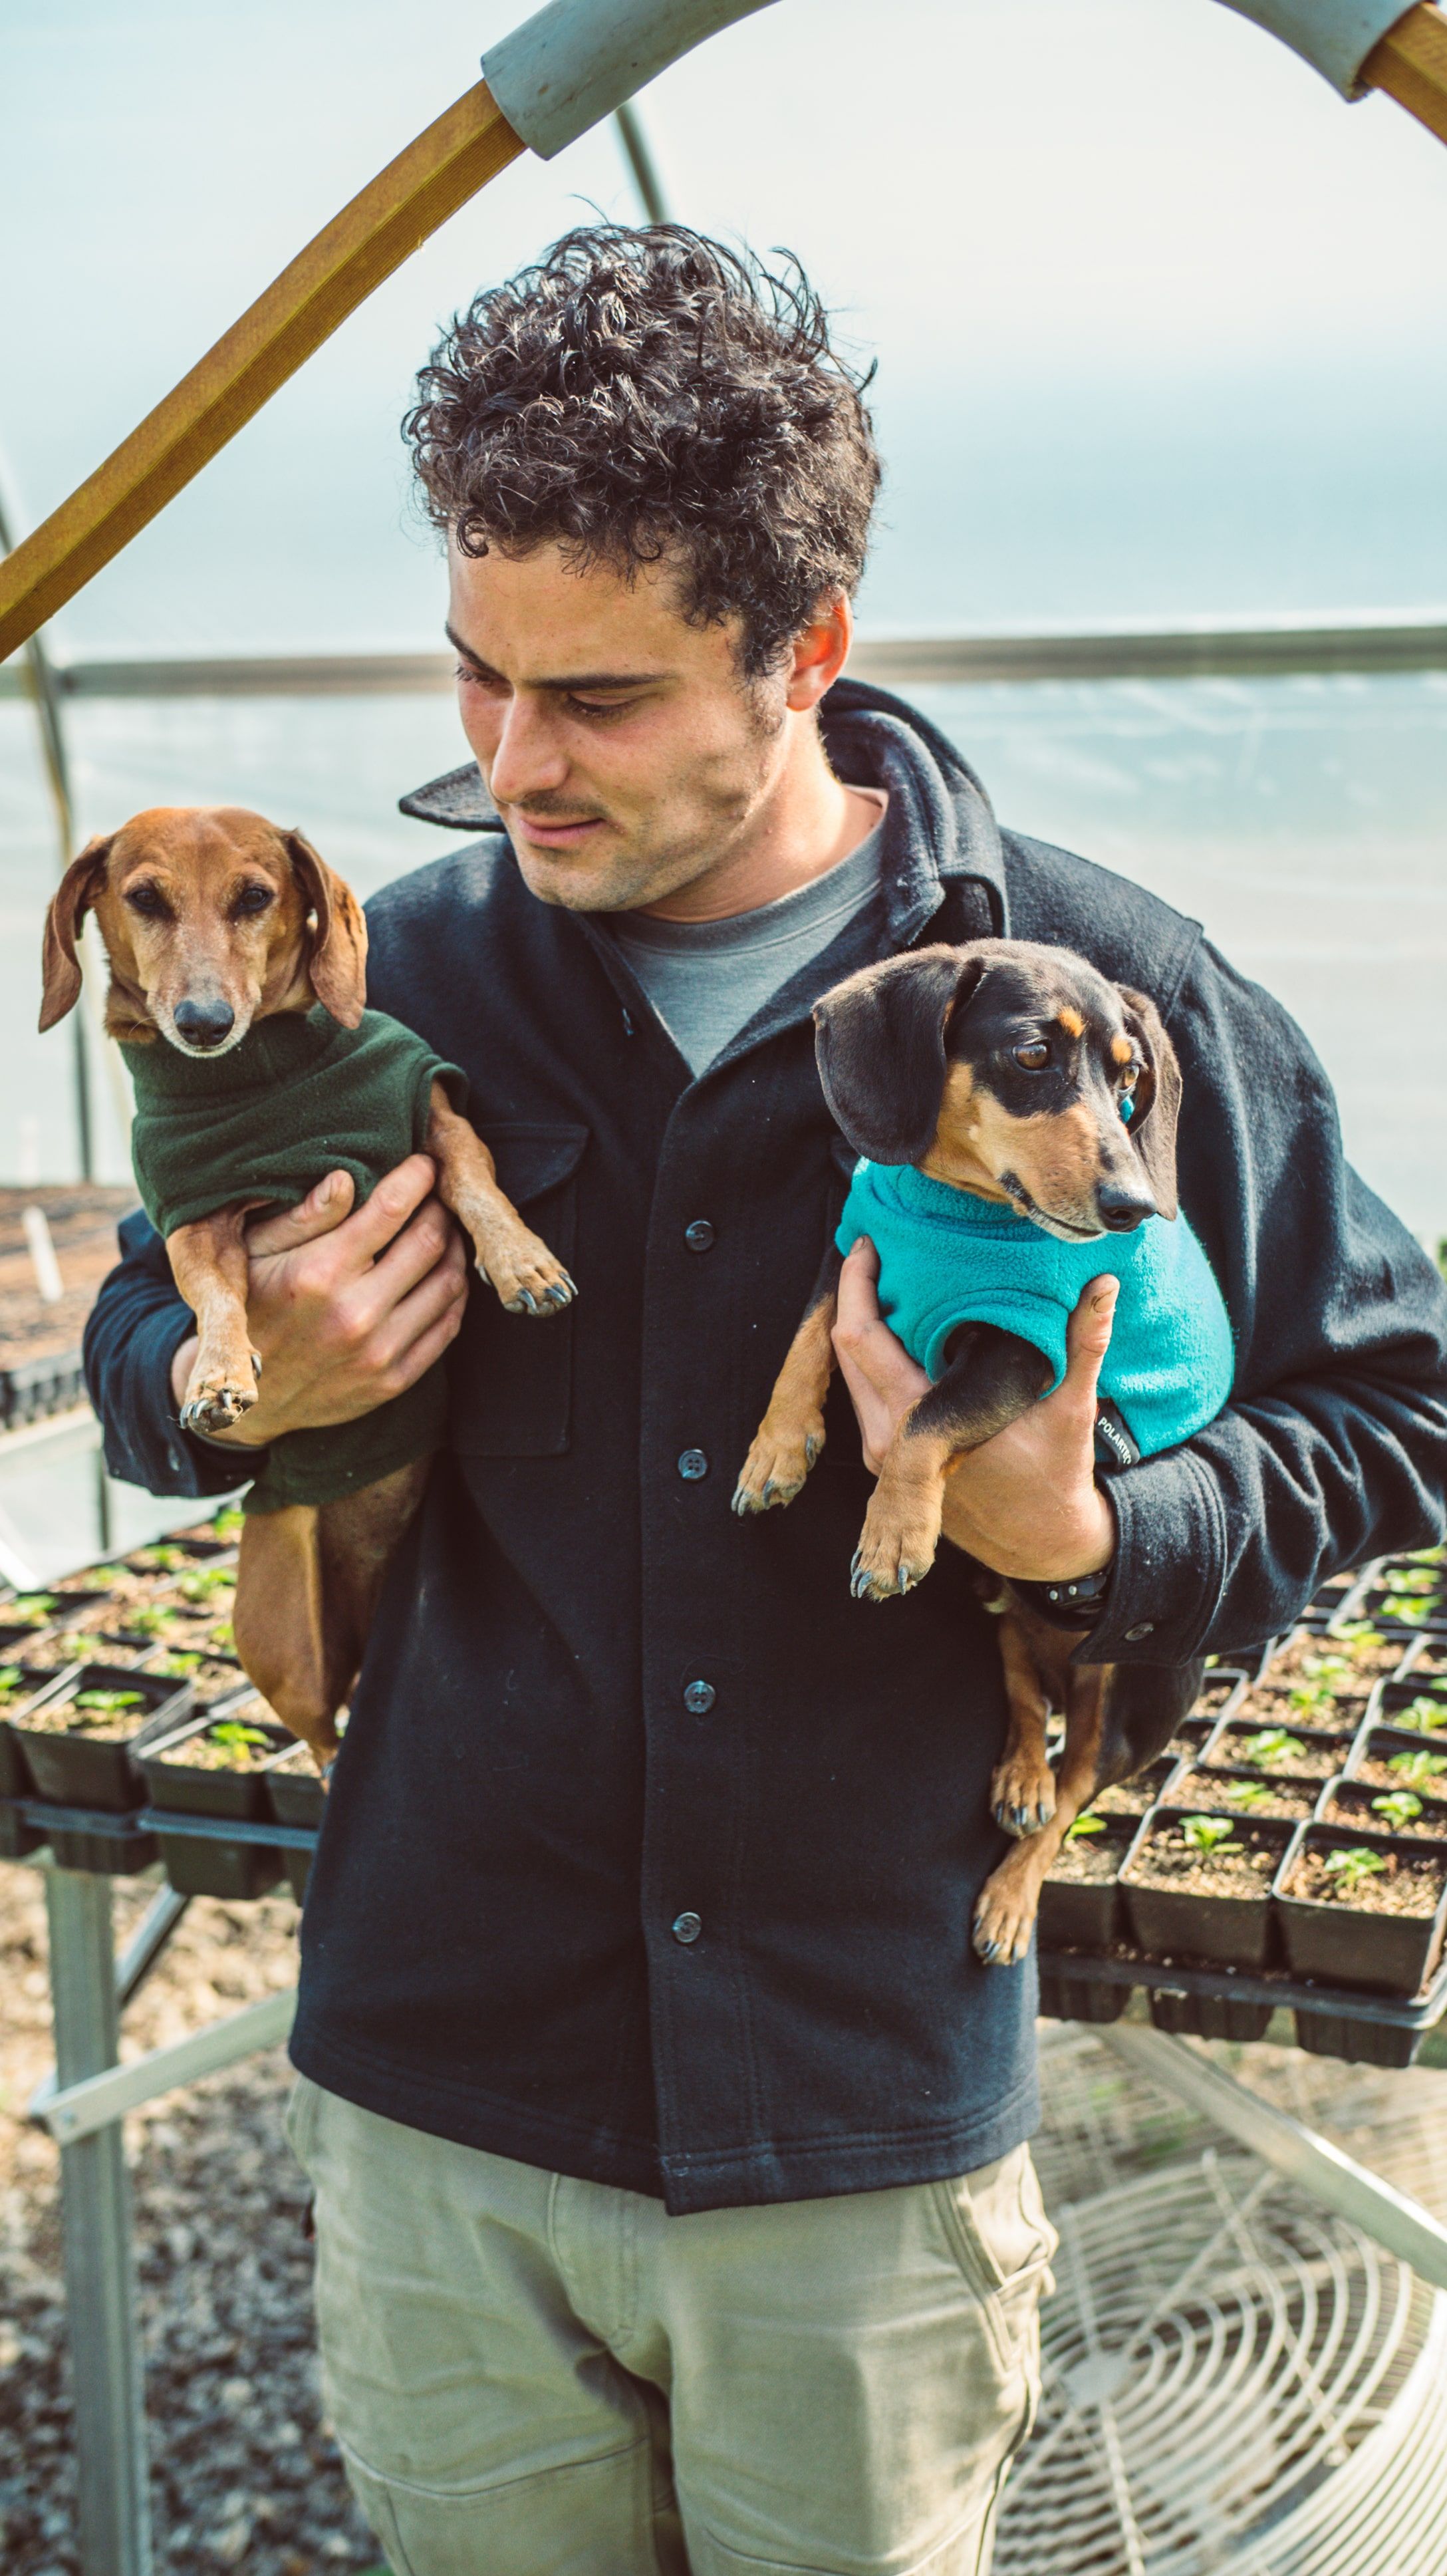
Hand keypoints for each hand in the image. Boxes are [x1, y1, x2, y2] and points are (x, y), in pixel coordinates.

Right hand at [169, 1156, 468, 1445]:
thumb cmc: (251, 1309)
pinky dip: (455, 1294)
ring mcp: (378, 1352)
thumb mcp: (254, 1255)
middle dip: (439, 1208)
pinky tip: (442, 1274)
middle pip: (429, 1241)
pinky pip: (447, 1327)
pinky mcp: (393, 1382)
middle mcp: (354, 1313)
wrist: (249, 1399)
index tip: (424, 1163)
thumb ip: (303, 1216)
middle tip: (436, 1195)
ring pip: (448, 1283)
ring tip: (444, 1231)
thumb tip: (346, 1177)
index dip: (417, 1176)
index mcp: (319, 1273)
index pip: (391, 1208)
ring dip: (454, 1248)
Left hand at [832, 1236, 1117, 1582]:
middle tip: (876, 1249)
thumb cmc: (1055, 1476)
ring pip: (849, 1374)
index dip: (858, 1285)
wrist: (1040, 1542)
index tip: (868, 1243)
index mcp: (922, 1420)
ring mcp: (881, 1454)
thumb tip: (1103, 1285)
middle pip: (845, 1351)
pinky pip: (862, 1395)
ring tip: (887, 1279)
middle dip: (855, 1295)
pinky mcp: (886, 1461)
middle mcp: (887, 1440)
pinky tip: (897, 1327)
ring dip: (862, 1326)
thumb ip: (1084, 1344)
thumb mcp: (1072, 1408)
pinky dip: (872, 1357)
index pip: (863, 1340)